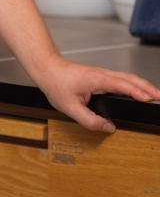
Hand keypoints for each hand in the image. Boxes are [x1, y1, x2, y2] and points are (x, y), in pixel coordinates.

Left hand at [34, 53, 159, 132]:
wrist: (47, 69)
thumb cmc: (56, 83)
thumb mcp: (70, 108)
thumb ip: (90, 120)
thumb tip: (108, 128)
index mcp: (96, 79)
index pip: (121, 84)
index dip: (136, 91)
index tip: (148, 99)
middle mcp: (102, 74)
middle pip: (130, 79)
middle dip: (147, 88)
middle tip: (159, 98)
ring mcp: (102, 74)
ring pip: (128, 77)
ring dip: (143, 86)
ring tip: (155, 96)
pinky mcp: (101, 76)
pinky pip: (122, 79)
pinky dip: (134, 85)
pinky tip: (138, 91)